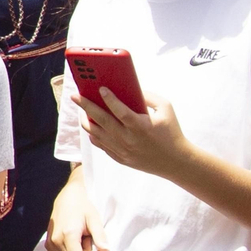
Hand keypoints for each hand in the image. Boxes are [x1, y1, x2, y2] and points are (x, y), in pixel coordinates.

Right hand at [44, 176, 108, 250]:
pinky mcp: (48, 243)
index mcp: (68, 234)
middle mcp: (56, 240)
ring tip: (80, 241)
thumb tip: (106, 250)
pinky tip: (73, 242)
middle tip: (87, 241)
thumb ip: (100, 236)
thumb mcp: (94, 219)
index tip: (94, 246)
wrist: (68, 197)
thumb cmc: (83, 206)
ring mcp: (50, 243)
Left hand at [74, 89, 190, 178]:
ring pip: (95, 134)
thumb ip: (149, 96)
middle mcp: (128, 139)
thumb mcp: (166, 109)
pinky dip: (93, 133)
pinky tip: (91, 124)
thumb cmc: (171, 132)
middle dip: (85, 106)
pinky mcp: (119, 158)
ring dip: (86, 120)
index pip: (120, 112)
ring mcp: (122, 150)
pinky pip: (100, 144)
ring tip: (82, 109)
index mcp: (141, 127)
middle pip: (101, 121)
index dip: (109, 99)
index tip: (100, 88)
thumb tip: (129, 88)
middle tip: (75, 96)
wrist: (175, 162)